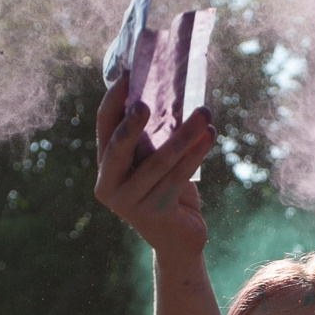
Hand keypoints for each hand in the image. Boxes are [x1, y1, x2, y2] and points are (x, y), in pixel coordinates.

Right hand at [93, 81, 216, 258]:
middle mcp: (108, 186)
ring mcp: (128, 203)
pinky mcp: (153, 215)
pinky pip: (176, 178)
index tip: (128, 74)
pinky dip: (196, 155)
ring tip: (205, 113)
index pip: (104, 127)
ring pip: (157, 162)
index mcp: (105, 166)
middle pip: (118, 146)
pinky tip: (210, 137)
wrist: (180, 239)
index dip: (114, 100)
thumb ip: (151, 136)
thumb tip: (167, 89)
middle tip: (147, 101)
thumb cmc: (168, 192)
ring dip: (184, 135)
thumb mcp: (154, 161)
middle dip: (132, 122)